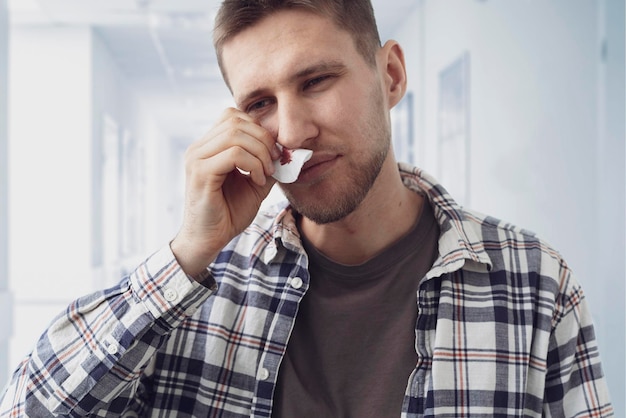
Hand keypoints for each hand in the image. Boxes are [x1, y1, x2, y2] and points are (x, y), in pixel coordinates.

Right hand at [170, 108, 279, 277]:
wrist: (210, 239)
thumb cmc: (229, 213)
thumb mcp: (255, 183)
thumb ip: (266, 162)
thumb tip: (286, 148)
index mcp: (208, 146)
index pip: (233, 116)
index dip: (258, 129)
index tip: (273, 153)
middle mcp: (199, 148)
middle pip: (236, 120)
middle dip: (263, 139)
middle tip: (274, 162)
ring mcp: (197, 158)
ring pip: (236, 134)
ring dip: (260, 153)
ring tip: (265, 173)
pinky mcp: (201, 173)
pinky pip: (234, 154)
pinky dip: (253, 165)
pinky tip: (257, 180)